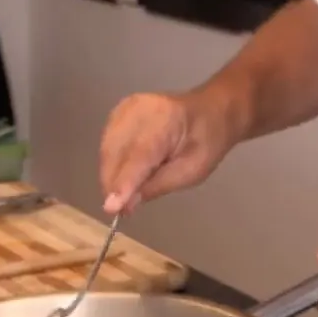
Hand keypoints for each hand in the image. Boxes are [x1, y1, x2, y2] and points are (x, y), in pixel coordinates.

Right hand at [98, 91, 231, 213]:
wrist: (210, 111)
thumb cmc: (207, 142)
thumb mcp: (192, 171)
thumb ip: (157, 186)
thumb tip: (125, 204)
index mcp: (166, 119)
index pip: (139, 154)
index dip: (123, 182)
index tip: (111, 208)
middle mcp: (140, 108)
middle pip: (116, 152)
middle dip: (113, 183)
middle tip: (121, 209)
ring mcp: (127, 108)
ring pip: (107, 149)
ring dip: (111, 174)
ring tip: (123, 194)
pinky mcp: (119, 112)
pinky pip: (108, 143)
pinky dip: (112, 163)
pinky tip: (124, 173)